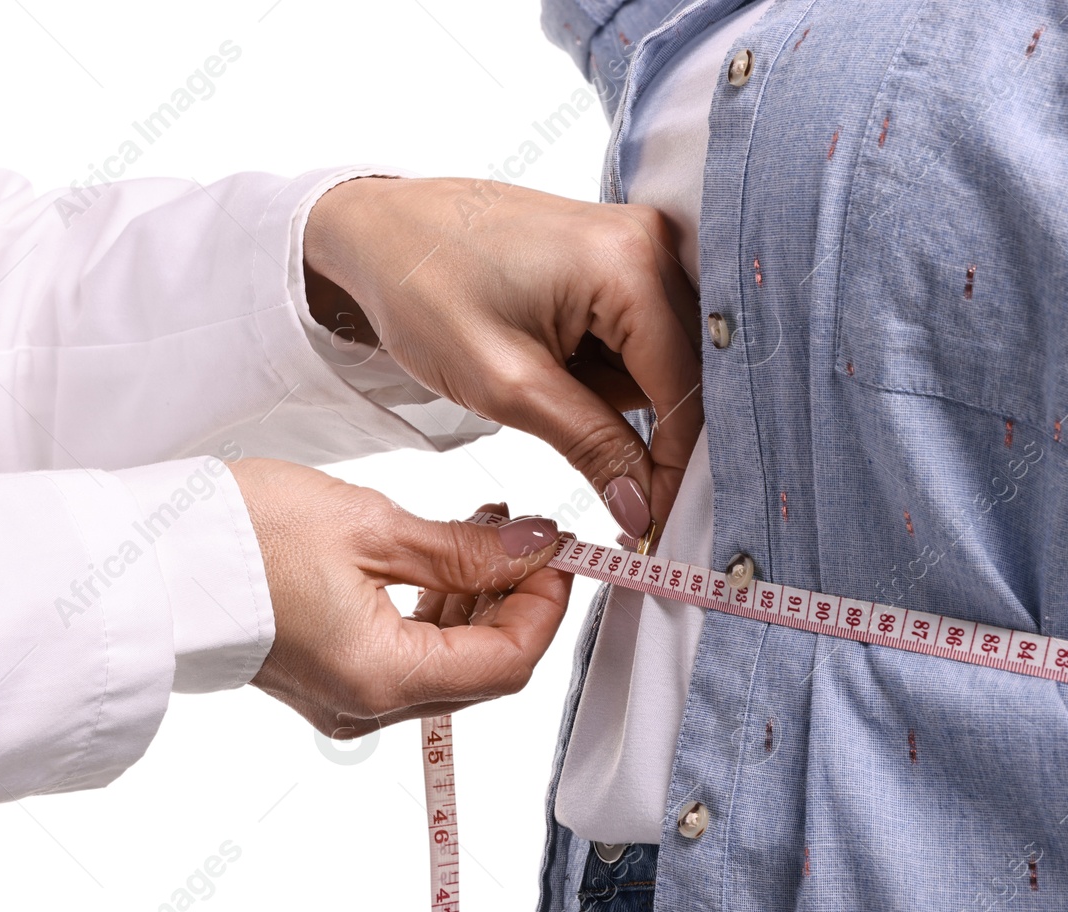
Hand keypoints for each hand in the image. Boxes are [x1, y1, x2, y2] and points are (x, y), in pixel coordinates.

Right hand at [228, 458, 572, 738]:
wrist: (154, 555)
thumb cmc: (242, 536)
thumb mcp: (373, 528)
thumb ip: (466, 549)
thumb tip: (536, 548)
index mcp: (382, 676)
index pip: (508, 663)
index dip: (547, 608)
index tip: (561, 552)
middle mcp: (369, 705)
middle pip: (485, 669)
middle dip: (520, 602)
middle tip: (532, 535)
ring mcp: (348, 699)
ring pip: (451, 662)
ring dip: (482, 600)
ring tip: (488, 531)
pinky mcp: (331, 679)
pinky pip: (412, 656)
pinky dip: (441, 609)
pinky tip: (446, 556)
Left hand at [303, 177, 703, 538]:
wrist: (379, 232)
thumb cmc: (423, 287)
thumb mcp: (507, 385)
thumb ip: (590, 445)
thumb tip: (642, 504)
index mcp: (630, 263)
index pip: (688, 387)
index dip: (674, 464)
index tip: (654, 522)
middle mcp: (652, 242)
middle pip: (688, 371)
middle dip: (645, 428)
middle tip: (591, 462)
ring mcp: (639, 244)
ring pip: (663, 359)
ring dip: (616, 396)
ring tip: (544, 381)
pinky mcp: (621, 256)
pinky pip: (640, 337)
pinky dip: (604, 369)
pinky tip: (555, 362)